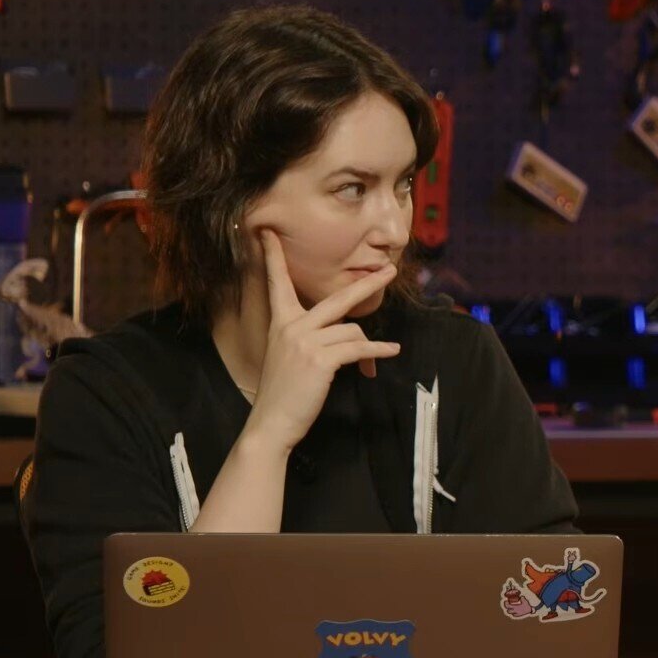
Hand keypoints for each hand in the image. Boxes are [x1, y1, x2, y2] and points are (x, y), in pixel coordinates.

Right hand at [247, 228, 400, 453]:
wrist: (271, 423)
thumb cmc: (282, 394)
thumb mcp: (288, 356)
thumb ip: (311, 338)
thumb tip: (349, 334)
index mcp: (280, 322)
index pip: (277, 283)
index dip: (274, 257)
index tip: (267, 233)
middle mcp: (292, 326)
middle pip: (337, 298)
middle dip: (368, 284)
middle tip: (389, 270)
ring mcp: (306, 341)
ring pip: (352, 331)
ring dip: (366, 348)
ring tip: (370, 364)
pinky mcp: (321, 359)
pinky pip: (358, 347)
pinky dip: (377, 351)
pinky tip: (390, 351)